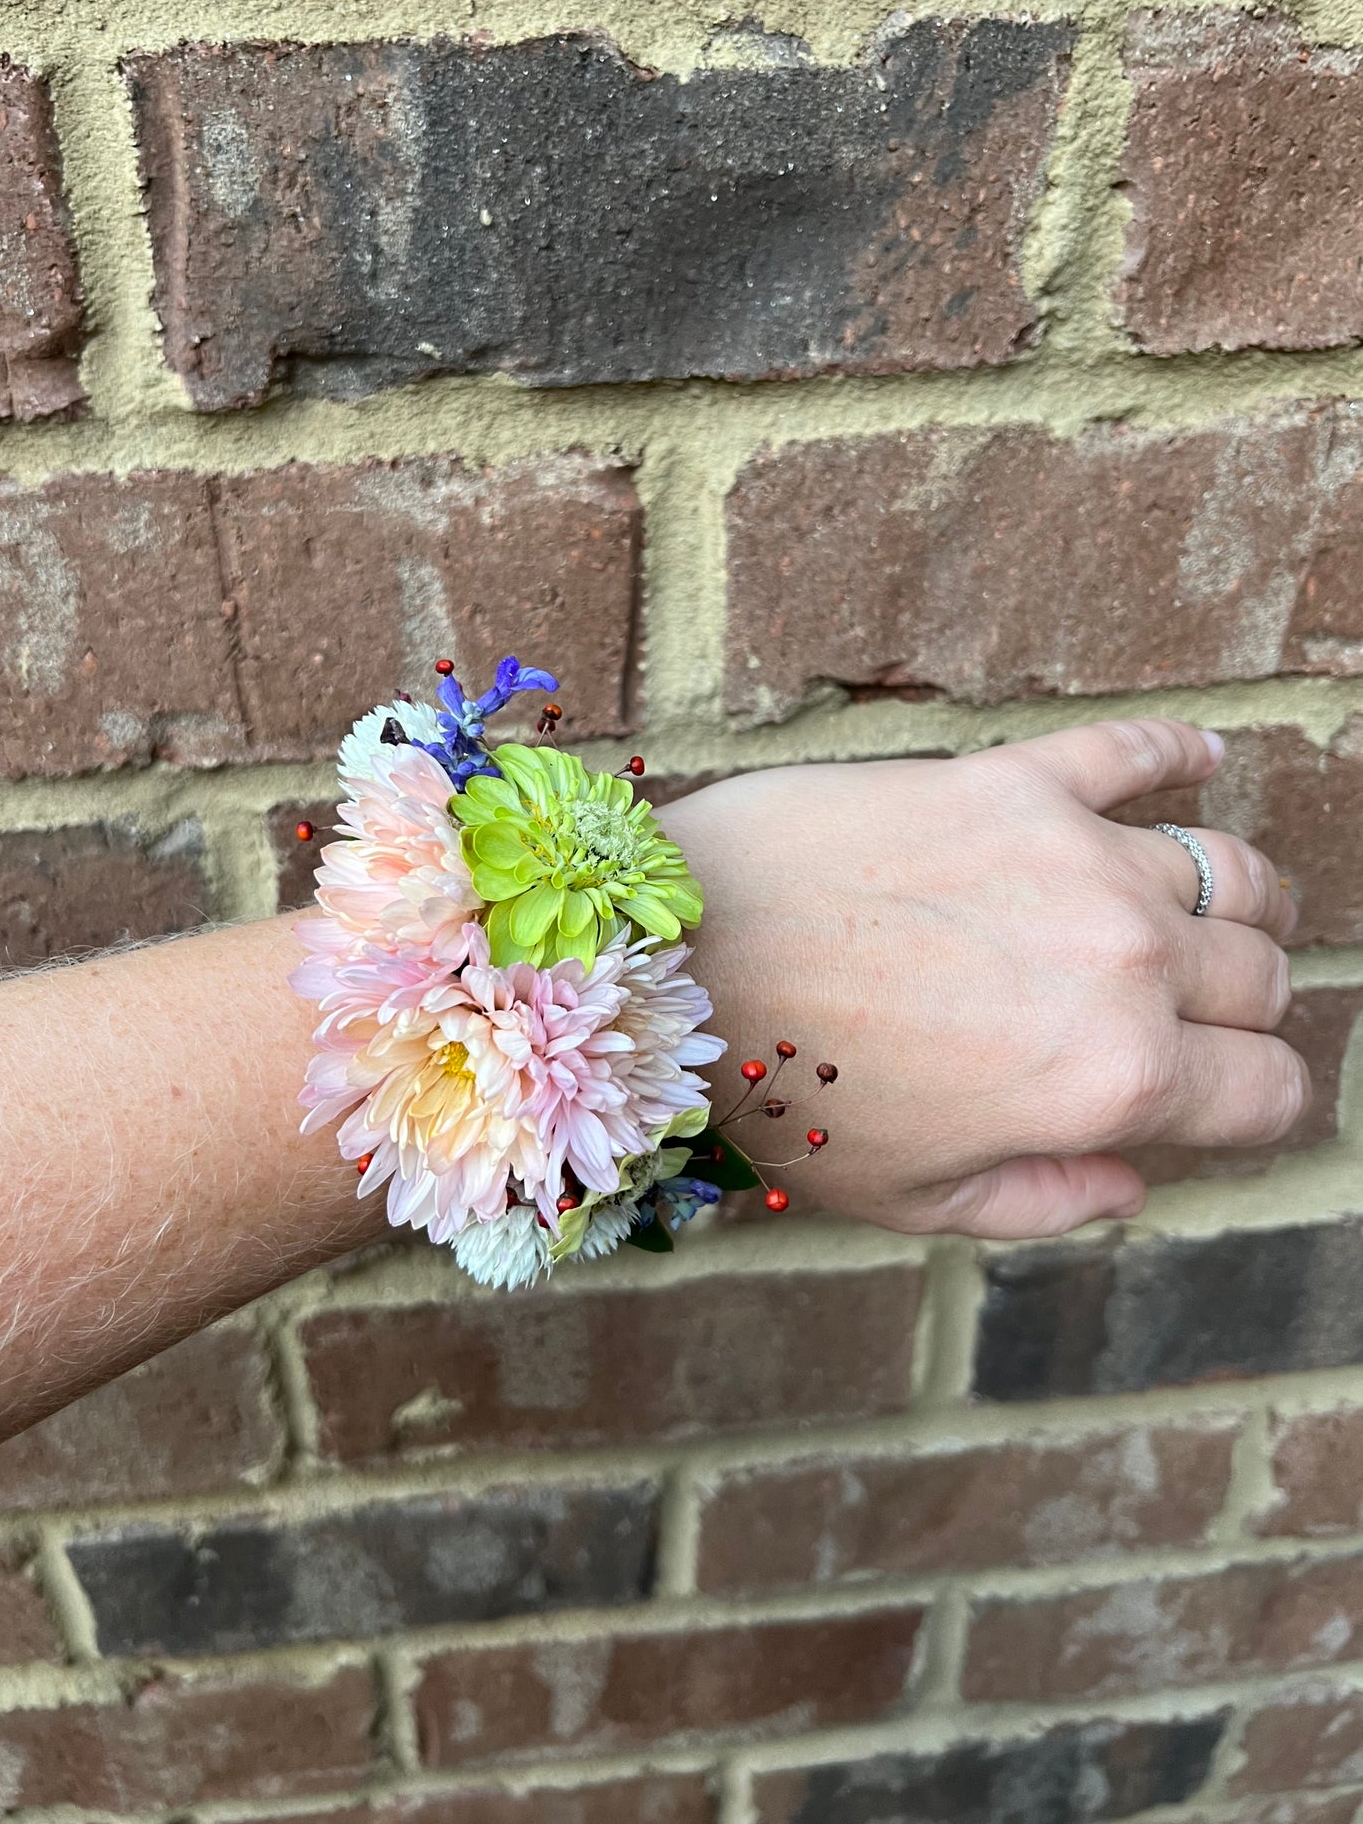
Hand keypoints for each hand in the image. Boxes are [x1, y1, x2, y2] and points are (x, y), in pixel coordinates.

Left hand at [661, 720, 1304, 1238]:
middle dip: (1242, 1009)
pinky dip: (1182, 753)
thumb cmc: (784, 1089)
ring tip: (1211, 914)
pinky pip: (1135, 752)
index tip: (1222, 1097)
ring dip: (1237, 902)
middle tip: (1190, 1014)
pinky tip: (1202, 761)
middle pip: (1259, 978)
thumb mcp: (915, 1198)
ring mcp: (1078, 860)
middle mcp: (1124, 963)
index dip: (1256, 1105)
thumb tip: (1129, 1187)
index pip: (1269, 1092)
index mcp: (1113, 1080)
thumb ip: (1044, 1199)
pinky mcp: (1017, 782)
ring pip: (1230, 870)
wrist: (683, 955)